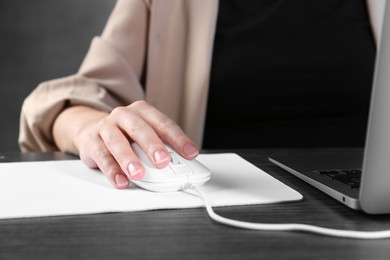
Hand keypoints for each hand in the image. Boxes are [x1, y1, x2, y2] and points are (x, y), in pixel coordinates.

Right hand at [53, 101, 198, 188]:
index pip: (163, 123)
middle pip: (140, 129)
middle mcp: (124, 116)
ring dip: (129, 159)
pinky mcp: (91, 142)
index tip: (190, 153)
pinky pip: (102, 156)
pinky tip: (121, 181)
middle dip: (153, 146)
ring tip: (138, 174)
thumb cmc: (125, 133)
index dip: (178, 139)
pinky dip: (112, 171)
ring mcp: (106, 127)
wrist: (90, 129)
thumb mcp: (144, 134)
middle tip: (164, 161)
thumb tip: (181, 164)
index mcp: (142, 111)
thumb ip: (161, 146)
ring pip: (117, 142)